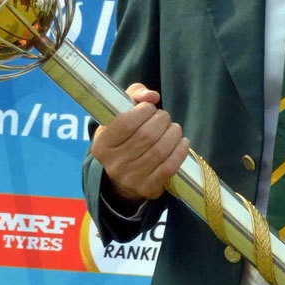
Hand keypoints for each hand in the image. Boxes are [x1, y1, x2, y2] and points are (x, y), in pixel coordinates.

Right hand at [91, 83, 190, 203]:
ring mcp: (130, 179)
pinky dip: (180, 151)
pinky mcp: (148, 188)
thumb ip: (134, 96)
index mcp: (102, 145)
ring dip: (174, 134)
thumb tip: (152, 96)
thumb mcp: (120, 114)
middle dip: (162, 121)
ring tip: (174, 129)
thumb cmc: (124, 137)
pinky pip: (169, 167)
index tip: (150, 108)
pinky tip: (182, 142)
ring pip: (160, 151)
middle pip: (146, 136)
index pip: (126, 123)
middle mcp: (113, 164)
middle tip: (164, 118)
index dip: (144, 111)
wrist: (122, 176)